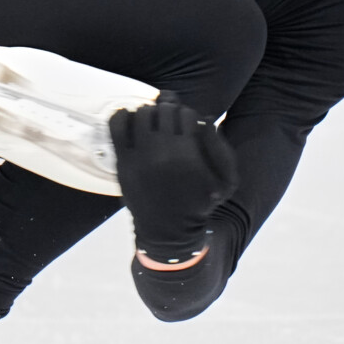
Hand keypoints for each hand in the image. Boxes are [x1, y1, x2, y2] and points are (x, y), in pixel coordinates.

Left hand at [108, 93, 235, 261]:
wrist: (169, 232)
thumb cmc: (198, 204)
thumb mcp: (225, 182)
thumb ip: (221, 148)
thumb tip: (205, 118)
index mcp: (189, 155)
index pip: (187, 114)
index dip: (187, 116)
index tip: (184, 124)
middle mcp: (164, 153)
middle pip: (165, 110)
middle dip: (168, 112)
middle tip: (167, 122)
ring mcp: (140, 157)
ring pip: (143, 113)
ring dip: (148, 113)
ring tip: (150, 123)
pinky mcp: (123, 161)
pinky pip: (117, 124)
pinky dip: (122, 115)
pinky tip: (130, 120)